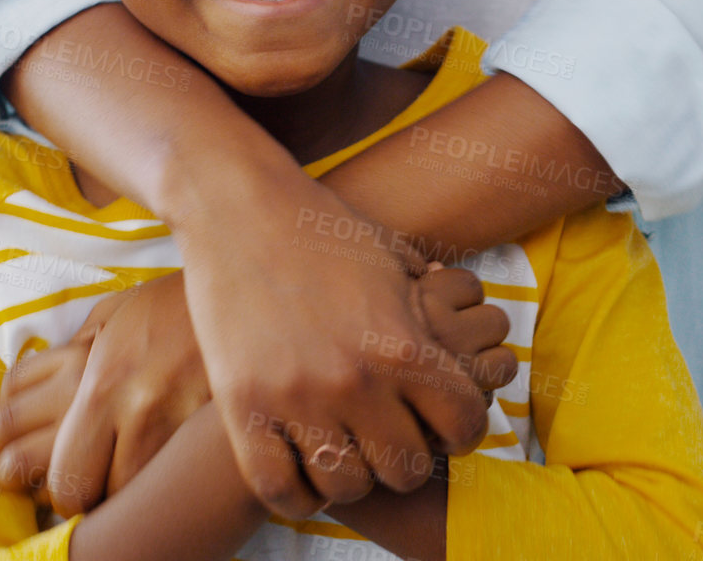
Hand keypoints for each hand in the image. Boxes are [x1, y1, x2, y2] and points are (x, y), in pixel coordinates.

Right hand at [0, 251, 517, 515]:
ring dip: (353, 477)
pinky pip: (278, 489)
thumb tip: (458, 305)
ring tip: (348, 455)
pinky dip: (297, 493)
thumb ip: (431, 298)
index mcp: (402, 343)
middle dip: (408, 460)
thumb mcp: (392, 258)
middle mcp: (355, 379)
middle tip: (393, 443)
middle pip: (406, 468)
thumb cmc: (321, 227)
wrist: (238, 209)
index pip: (463, 425)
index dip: (464, 431)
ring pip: (347, 486)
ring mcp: (296, 398)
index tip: (448, 426)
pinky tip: (304, 472)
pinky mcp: (243, 407)